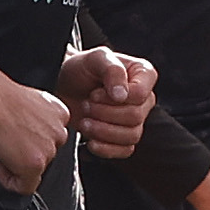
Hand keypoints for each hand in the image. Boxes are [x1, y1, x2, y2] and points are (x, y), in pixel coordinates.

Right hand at [0, 69, 76, 194]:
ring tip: (1, 151)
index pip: (51, 138)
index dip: (31, 141)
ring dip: (17, 165)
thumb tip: (29, 136)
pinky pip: (26, 187)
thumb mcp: (29, 102)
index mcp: (60, 114)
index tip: (16, 137)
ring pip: (37, 171)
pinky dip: (10, 182)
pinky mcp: (36, 164)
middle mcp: (60, 132)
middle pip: (46, 155)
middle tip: (6, 145)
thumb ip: (38, 120)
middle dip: (26, 154)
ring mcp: (49, 150)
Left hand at [57, 43, 156, 166]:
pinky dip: (105, 148)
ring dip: (102, 131)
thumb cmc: (81, 69)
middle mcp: (144, 98)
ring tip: (85, 121)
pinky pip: (125, 151)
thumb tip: (123, 95)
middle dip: (104, 114)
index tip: (95, 93)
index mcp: (143, 74)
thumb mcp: (94, 58)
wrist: (65, 87)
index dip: (114, 98)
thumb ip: (111, 70)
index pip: (140, 95)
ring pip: (131, 136)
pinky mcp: (124, 138)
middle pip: (135, 117)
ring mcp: (136, 119)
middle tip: (86, 105)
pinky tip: (90, 140)